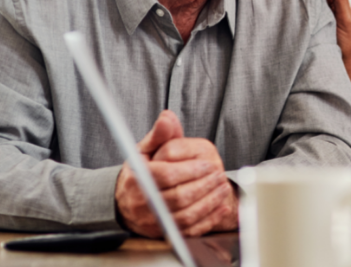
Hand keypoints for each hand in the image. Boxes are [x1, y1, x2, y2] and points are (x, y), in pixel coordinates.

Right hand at [115, 111, 235, 236]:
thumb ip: (160, 134)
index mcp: (138, 179)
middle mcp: (142, 202)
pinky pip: (188, 230)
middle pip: (178, 197)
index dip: (191, 170)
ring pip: (185, 215)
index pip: (166, 175)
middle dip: (204, 185)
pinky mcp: (163, 233)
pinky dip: (208, 219)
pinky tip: (220, 206)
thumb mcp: (146, 150)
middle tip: (220, 174)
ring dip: (209, 201)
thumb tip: (167, 117)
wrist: (128, 201)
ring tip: (223, 187)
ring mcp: (152, 220)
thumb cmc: (142, 172)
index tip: (209, 164)